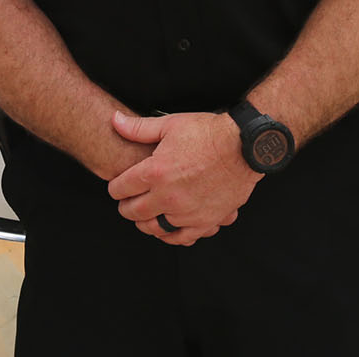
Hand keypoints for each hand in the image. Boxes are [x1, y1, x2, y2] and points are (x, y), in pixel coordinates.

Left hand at [106, 110, 258, 245]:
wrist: (243, 146)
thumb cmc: (208, 133)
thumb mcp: (170, 124)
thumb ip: (139, 128)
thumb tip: (115, 121)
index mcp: (155, 171)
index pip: (121, 188)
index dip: (115, 187)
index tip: (117, 187)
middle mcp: (168, 196)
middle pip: (134, 212)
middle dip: (126, 208)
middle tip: (127, 203)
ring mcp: (186, 212)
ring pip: (154, 228)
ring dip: (146, 223)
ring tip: (146, 216)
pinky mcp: (205, 221)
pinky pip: (181, 238)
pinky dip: (170, 236)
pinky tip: (168, 229)